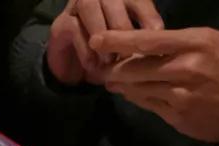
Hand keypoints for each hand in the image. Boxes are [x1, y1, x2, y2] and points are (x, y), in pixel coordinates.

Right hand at [46, 0, 163, 86]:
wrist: (69, 66)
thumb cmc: (103, 55)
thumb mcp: (126, 48)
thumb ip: (139, 42)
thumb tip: (158, 52)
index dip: (147, 15)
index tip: (156, 35)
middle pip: (113, 0)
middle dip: (123, 27)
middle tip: (130, 53)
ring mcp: (77, 5)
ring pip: (90, 6)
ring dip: (102, 32)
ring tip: (110, 59)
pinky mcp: (61, 24)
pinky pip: (74, 29)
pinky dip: (85, 48)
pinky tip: (93, 65)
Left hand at [92, 27, 218, 142]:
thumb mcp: (211, 41)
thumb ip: (178, 43)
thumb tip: (145, 46)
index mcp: (194, 42)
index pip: (147, 40)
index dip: (118, 40)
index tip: (97, 39)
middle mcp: (184, 67)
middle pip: (135, 68)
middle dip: (113, 68)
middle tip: (100, 66)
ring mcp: (179, 94)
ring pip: (137, 88)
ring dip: (120, 85)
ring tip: (110, 80)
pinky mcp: (175, 116)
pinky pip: (146, 104)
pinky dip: (134, 98)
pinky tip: (128, 93)